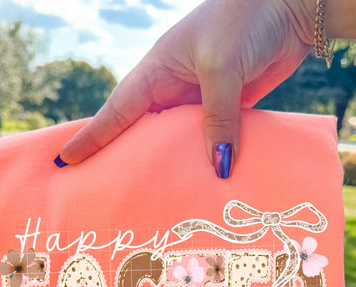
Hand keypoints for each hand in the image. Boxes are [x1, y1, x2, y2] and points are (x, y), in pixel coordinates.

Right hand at [57, 0, 314, 176]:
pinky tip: (202, 184)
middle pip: (142, 132)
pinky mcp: (228, 110)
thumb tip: (218, 168)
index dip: (92, 137)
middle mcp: (173, 88)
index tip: (65, 161)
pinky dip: (206, 162)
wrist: (289, 6)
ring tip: (152, 200)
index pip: (116, 110)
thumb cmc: (244, 21)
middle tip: (104, 192)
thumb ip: (217, 118)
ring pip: (177, 142)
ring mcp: (200, 100)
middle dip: (125, 160)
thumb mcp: (221, 67)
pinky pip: (211, 141)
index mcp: (157, 70)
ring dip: (169, 167)